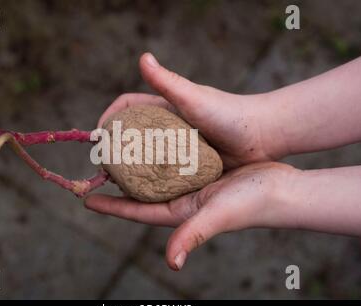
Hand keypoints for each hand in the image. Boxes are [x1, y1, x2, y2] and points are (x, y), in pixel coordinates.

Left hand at [85, 162, 296, 269]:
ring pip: (156, 173)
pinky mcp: (203, 169)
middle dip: (118, 182)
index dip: (111, 206)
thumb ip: (193, 235)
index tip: (87, 199)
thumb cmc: (252, 204)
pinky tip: (151, 136)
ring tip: (117, 148)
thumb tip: (171, 263)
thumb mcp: (217, 216)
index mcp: (179, 212)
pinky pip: (174, 158)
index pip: (137, 210)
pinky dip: (159, 150)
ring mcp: (192, 184)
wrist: (282, 188)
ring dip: (136, 164)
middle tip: (98, 167)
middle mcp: (182, 199)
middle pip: (141, 191)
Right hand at [97, 53, 287, 168]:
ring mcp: (177, 146)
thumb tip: (143, 57)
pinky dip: (149, 179)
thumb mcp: (194, 99)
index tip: (98, 135)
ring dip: (129, 166)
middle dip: (114, 146)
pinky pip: (162, 172)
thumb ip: (168, 82)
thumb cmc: (229, 113)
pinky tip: (142, 192)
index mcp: (164, 108)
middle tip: (104, 164)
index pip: (127, 107)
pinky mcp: (187, 163)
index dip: (109, 117)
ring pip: (145, 156)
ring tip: (117, 182)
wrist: (262, 136)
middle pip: (131, 134)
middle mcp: (168, 126)